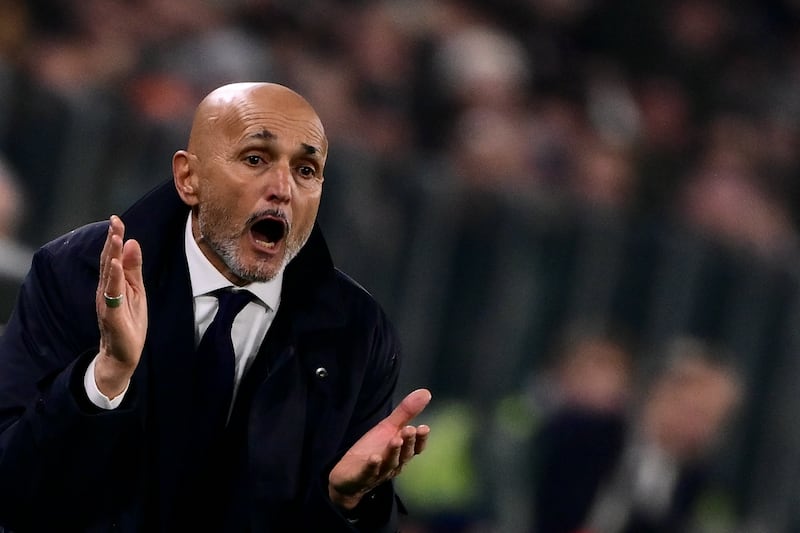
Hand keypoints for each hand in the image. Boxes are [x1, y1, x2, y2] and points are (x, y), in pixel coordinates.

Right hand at [94, 215, 147, 397]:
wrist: (123, 354)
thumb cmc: (129, 321)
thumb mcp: (136, 290)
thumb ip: (133, 268)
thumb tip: (131, 242)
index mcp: (114, 283)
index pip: (112, 256)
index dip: (114, 237)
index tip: (116, 218)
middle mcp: (106, 290)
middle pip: (107, 261)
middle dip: (111, 240)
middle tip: (115, 221)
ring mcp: (107, 302)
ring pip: (108, 275)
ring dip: (110, 256)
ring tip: (115, 237)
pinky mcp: (111, 316)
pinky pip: (111, 295)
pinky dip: (113, 280)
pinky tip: (114, 267)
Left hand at [328, 389, 430, 509]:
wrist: (348, 477)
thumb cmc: (373, 450)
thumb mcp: (387, 429)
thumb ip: (406, 413)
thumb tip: (426, 393)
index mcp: (401, 453)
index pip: (415, 448)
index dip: (420, 439)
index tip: (424, 428)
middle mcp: (393, 465)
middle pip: (403, 455)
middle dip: (408, 443)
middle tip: (410, 430)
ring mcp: (377, 473)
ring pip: (389, 464)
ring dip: (393, 452)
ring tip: (396, 439)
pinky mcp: (360, 478)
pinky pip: (367, 473)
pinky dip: (372, 467)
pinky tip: (374, 458)